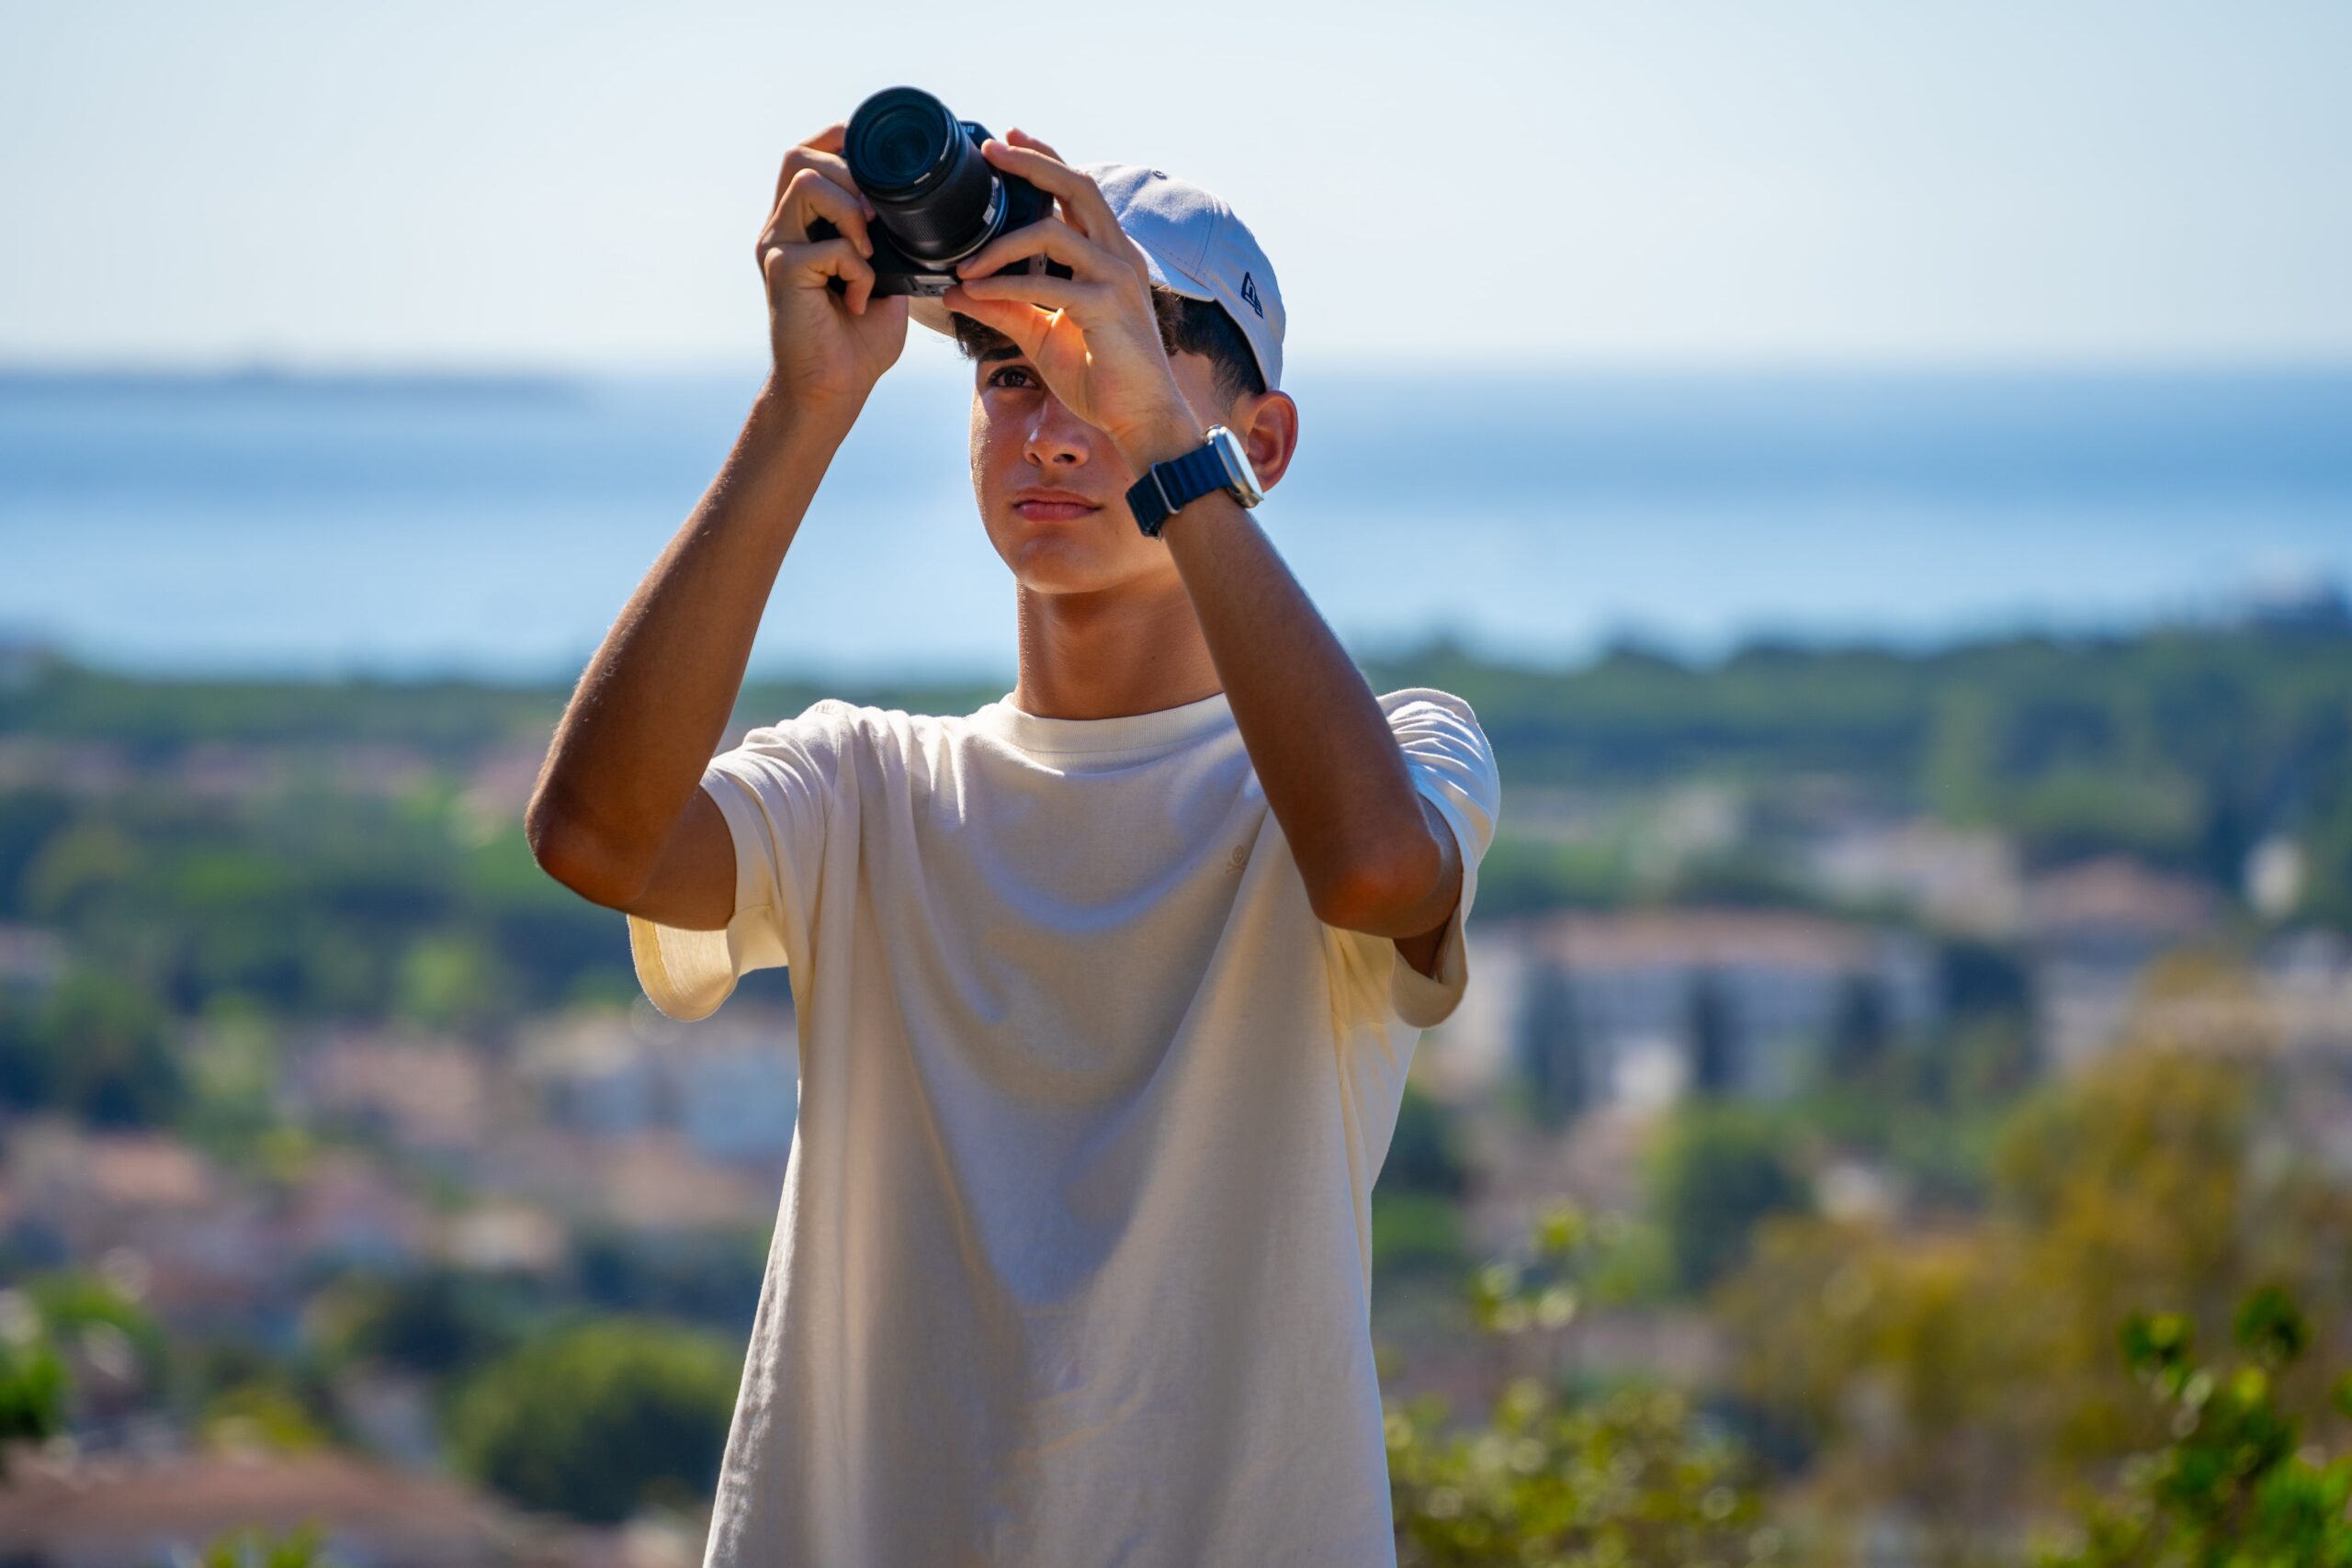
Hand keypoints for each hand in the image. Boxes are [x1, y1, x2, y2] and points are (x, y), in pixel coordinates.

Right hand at [755, 123, 907, 423]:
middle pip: (800, 156)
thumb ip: (890, 241)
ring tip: (868, 254)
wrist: (835, 389)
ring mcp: (776, 246)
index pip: (808, 154)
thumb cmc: (858, 341)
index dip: (840, 142)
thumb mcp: (886, 279)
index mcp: (803, 223)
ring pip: (809, 183)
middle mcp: (782, 228)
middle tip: (875, 218)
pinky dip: (857, 268)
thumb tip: (919, 210)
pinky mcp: (781, 270)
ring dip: (852, 212)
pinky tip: (859, 299)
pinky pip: (829, 245)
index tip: (877, 169)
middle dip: (849, 173)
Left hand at [940, 129, 1194, 456]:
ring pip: (1053, 234)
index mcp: (1109, 255)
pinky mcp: (1107, 308)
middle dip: (1031, 164)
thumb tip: (955, 290)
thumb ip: (1006, 307)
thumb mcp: (1043, 335)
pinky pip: (1047, 286)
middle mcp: (1119, 256)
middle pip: (1077, 187)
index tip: (1008, 139)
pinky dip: (1006, 286)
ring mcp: (1117, 279)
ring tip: (964, 264)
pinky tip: (977, 292)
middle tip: (991, 150)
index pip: (1078, 191)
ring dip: (1000, 245)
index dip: (1045, 160)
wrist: (1142, 419)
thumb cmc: (1101, 378)